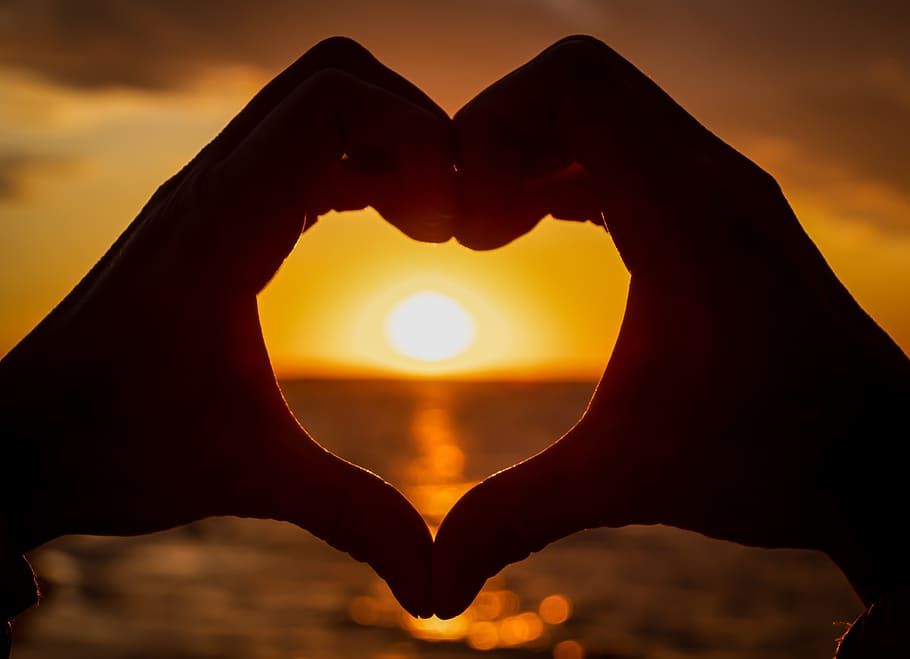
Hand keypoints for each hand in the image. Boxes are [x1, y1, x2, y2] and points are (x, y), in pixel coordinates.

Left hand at [0, 37, 456, 617]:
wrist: (22, 442)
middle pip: (336, 76)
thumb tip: (433, 588)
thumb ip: (352, 518)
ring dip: (389, 141)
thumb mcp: (250, 476)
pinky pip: (303, 145)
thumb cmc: (119, 449)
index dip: (419, 139)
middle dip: (416, 127)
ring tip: (431, 222)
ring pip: (319, 101)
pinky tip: (390, 224)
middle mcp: (214, 185)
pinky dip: (361, 161)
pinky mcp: (216, 209)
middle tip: (451, 215)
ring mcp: (212, 189)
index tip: (451, 227)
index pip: (334, 103)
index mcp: (223, 225)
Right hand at [434, 35, 909, 616]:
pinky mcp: (714, 200)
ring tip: (490, 231)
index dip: (485, 134)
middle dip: (494, 139)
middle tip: (465, 227)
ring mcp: (716, 181)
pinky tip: (532, 225)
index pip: (572, 86)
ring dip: (528, 151)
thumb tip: (432, 588)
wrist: (874, 455)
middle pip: (575, 78)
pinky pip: (620, 141)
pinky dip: (560, 165)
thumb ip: (518, 515)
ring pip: (598, 104)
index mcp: (686, 219)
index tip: (462, 229)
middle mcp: (708, 177)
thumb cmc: (765, 459)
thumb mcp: (624, 480)